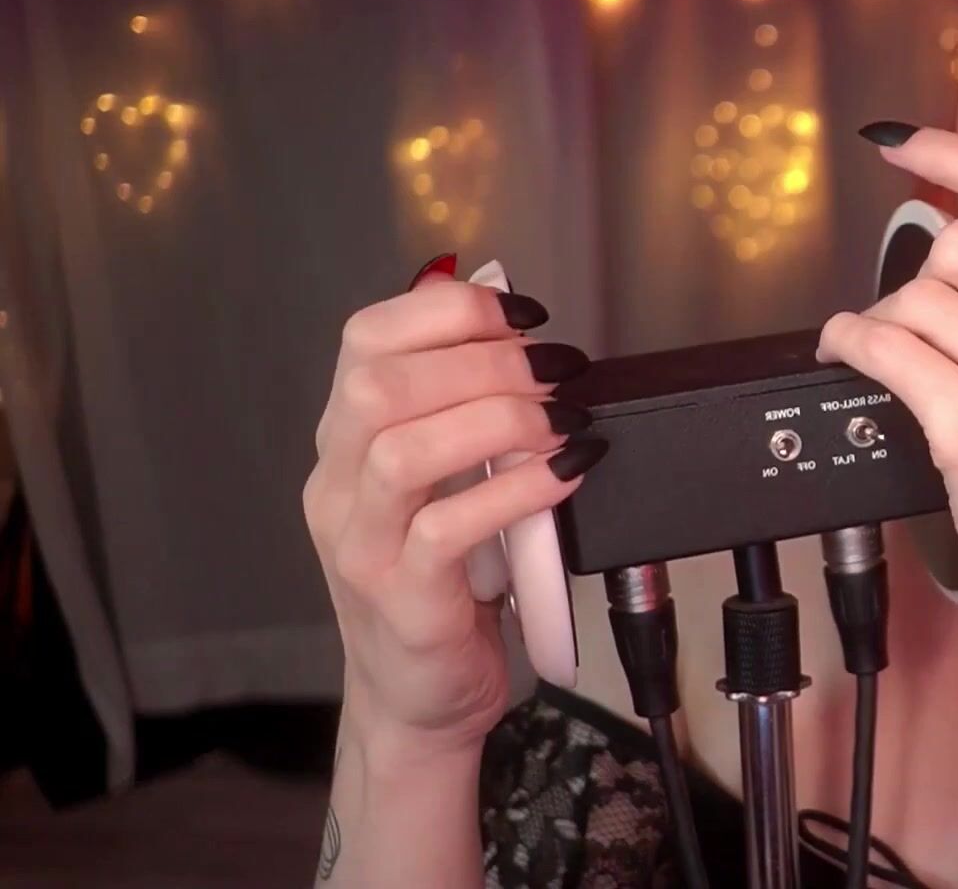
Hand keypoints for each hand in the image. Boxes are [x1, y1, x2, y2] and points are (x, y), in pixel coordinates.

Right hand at [303, 255, 606, 753]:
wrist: (419, 701)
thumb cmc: (446, 584)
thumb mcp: (448, 484)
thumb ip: (465, 416)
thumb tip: (522, 336)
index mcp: (345, 443)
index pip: (364, 339)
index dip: (448, 309)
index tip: (525, 316)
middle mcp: (337, 486)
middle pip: (380, 385)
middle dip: (484, 359)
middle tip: (559, 370)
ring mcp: (360, 545)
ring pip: (403, 450)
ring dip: (500, 420)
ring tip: (567, 419)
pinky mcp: (401, 600)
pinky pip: (447, 529)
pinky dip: (515, 491)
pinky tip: (566, 475)